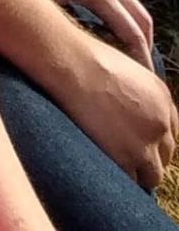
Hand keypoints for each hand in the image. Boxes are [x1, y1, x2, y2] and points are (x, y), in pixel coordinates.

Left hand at [12, 0, 153, 67]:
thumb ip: (58, 23)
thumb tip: (64, 52)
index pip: (132, 34)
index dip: (141, 61)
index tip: (144, 83)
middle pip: (143, 21)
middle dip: (147, 48)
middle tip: (142, 74)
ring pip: (134, 8)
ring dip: (138, 31)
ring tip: (129, 56)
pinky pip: (122, 1)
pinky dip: (125, 18)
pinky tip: (108, 30)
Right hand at [58, 28, 177, 189]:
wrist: (72, 65)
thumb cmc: (86, 59)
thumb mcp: (125, 70)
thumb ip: (136, 94)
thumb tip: (128, 110)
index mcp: (162, 98)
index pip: (169, 131)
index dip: (155, 139)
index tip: (141, 142)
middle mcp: (160, 122)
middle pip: (165, 154)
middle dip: (148, 156)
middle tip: (127, 154)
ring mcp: (146, 143)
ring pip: (153, 174)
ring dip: (138, 171)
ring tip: (116, 165)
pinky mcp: (126, 158)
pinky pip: (132, 181)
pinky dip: (120, 177)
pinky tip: (106, 167)